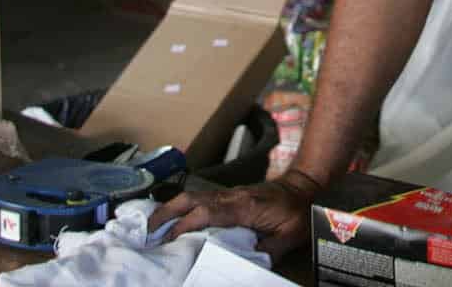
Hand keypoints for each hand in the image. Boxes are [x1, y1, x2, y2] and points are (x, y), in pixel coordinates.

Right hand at [147, 169, 321, 257]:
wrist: (305, 187)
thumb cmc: (297, 212)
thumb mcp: (288, 236)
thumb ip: (266, 251)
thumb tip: (245, 264)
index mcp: (244, 206)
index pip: (207, 212)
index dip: (186, 224)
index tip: (170, 240)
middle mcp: (232, 196)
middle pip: (192, 198)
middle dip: (167, 212)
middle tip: (147, 231)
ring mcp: (229, 194)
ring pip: (193, 196)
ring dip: (171, 209)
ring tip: (152, 228)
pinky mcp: (228, 196)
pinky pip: (200, 199)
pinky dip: (182, 209)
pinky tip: (173, 221)